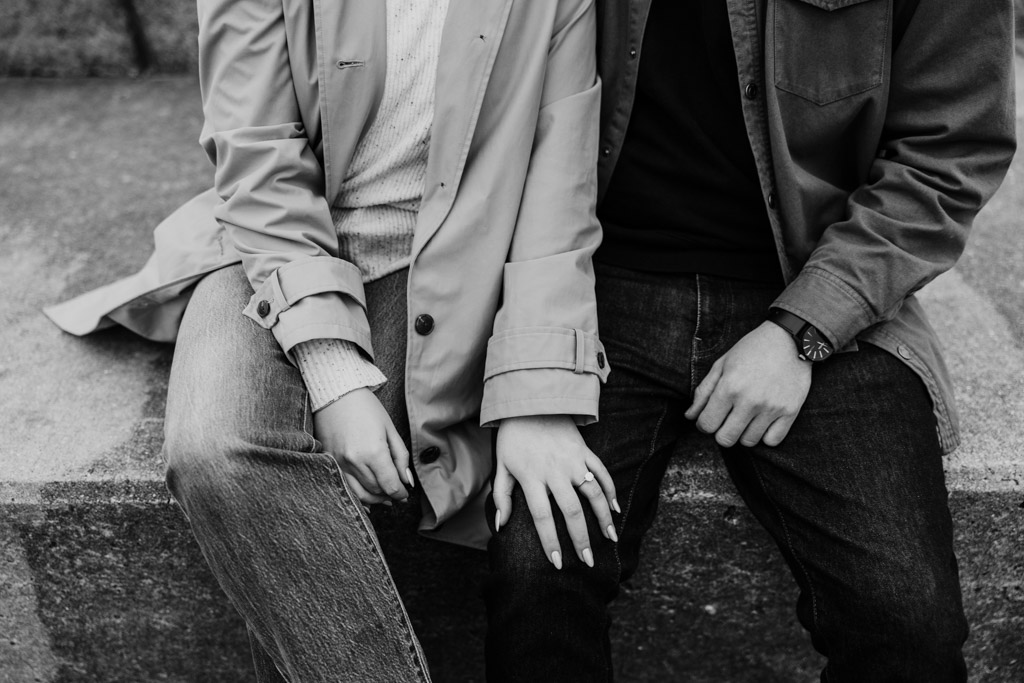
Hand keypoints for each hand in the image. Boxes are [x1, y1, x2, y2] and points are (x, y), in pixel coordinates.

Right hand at [314, 388, 412, 504]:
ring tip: (384, 495)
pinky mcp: (330, 462)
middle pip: (376, 491)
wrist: (336, 394)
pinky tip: (367, 493)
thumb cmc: (366, 408)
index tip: (405, 493)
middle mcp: (355, 462)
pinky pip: (345, 486)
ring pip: (360, 493)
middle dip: (390, 495)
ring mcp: (340, 464)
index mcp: (374, 452)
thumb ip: (401, 457)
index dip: (401, 493)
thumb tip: (407, 481)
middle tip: (397, 491)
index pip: (390, 485)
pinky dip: (357, 494)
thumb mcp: (390, 429)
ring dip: (375, 498)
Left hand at [492, 415, 617, 569]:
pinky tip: (615, 509)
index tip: (559, 562)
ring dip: (603, 518)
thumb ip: (502, 496)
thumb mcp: (501, 465)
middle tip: (588, 561)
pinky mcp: (585, 451)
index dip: (551, 541)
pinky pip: (602, 473)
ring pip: (593, 493)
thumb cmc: (513, 438)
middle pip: (571, 510)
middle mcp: (555, 471)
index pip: (542, 516)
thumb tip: (500, 525)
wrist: (531, 404)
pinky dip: (611, 491)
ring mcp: (573, 460)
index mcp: (532, 477)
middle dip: (581, 539)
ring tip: (610, 540)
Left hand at [685, 322, 811, 447]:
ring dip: (743, 433)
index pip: (707, 424)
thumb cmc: (751, 350)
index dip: (704, 424)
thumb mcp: (722, 364)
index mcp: (729, 387)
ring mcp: (772, 408)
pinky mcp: (790, 411)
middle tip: (726, 420)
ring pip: (748, 442)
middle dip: (721, 432)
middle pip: (726, 439)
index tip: (709, 418)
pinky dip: (765, 435)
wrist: (790, 339)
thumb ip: (703, 392)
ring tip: (745, 417)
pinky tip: (762, 421)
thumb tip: (690, 417)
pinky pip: (772, 441)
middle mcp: (750, 400)